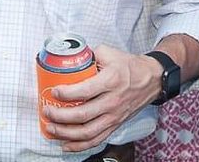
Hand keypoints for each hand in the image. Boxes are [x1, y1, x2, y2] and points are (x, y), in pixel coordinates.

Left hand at [41, 44, 161, 151]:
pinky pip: (96, 140)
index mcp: (110, 80)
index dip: (66, 94)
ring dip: (66, 133)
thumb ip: (88, 55)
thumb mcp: (109, 52)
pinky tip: (66, 144)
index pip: (84, 91)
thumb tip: (69, 58)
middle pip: (82, 115)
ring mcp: (114, 116)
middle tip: (47, 111)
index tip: (54, 91)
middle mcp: (112, 101)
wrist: (151, 79)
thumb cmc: (129, 66)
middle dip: (60, 116)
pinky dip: (80, 145)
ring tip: (51, 128)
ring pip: (87, 132)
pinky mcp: (115, 125)